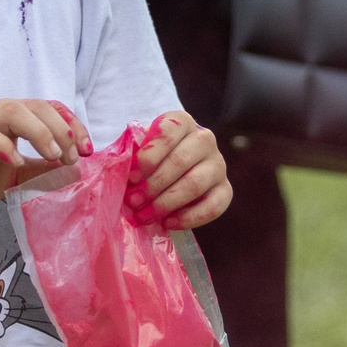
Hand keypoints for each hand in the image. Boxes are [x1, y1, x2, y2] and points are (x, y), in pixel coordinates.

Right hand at [0, 99, 91, 233]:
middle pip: (39, 106)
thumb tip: (76, 170)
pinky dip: (6, 148)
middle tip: (72, 158)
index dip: (73, 125)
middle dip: (63, 130)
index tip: (87, 151)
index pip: (51, 108)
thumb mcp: (16, 177)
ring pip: (15, 111)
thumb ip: (42, 170)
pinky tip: (17, 165)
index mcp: (12, 119)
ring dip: (41, 133)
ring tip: (53, 158)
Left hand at [128, 111, 230, 230]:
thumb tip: (121, 167)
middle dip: (153, 185)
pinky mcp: (225, 189)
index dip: (148, 156)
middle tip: (133, 202)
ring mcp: (218, 164)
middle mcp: (205, 139)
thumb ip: (131, 153)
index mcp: (182, 123)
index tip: (132, 177)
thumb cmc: (149, 160)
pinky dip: (189, 217)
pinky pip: (213, 205)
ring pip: (195, 183)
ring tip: (145, 216)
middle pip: (180, 161)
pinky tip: (168, 223)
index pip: (167, 132)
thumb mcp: (138, 149)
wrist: (171, 174)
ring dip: (166, 202)